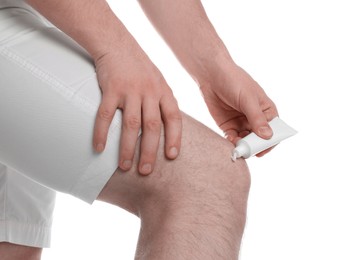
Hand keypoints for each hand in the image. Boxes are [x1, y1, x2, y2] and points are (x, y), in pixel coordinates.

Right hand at [93, 45, 181, 174]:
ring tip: (125, 167)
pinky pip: (106, 115)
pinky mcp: (111, 89)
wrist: (117, 44)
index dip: (175, 138)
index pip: (174, 118)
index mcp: (164, 92)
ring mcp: (130, 91)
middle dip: (150, 151)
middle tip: (146, 171)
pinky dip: (102, 133)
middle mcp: (150, 92)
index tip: (172, 156)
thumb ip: (162, 102)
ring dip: (128, 148)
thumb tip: (167, 128)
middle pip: (152, 127)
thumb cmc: (139, 67)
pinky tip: (99, 148)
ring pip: (131, 125)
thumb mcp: (158, 81)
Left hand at [200, 63, 277, 156]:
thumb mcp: (248, 99)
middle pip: (260, 139)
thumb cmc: (234, 81)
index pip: (275, 130)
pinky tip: (232, 142)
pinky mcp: (229, 126)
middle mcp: (256, 119)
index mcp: (267, 111)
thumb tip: (268, 136)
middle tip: (250, 150)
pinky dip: (233, 143)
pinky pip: (233, 139)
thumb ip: (257, 118)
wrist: (211, 75)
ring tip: (240, 148)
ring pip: (247, 142)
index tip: (265, 148)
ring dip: (244, 146)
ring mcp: (242, 124)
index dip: (271, 141)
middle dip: (256, 146)